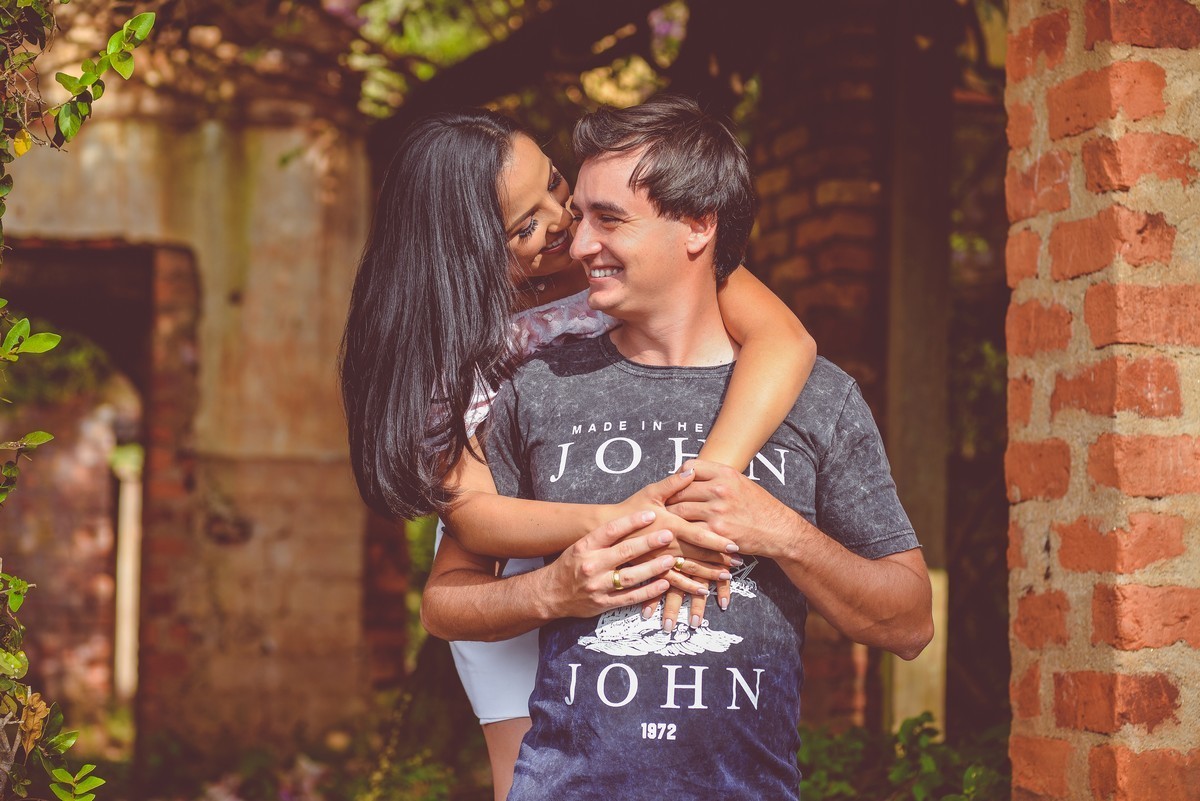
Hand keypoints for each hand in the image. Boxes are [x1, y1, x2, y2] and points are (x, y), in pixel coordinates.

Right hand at [538, 511, 677, 619]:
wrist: (550, 594)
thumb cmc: (570, 565)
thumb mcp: (580, 546)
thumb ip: (603, 538)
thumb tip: (632, 522)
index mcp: (584, 547)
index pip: (610, 530)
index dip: (632, 522)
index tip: (650, 514)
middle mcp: (590, 565)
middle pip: (624, 552)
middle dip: (649, 543)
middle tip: (668, 534)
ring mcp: (597, 586)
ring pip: (630, 576)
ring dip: (653, 568)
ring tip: (670, 559)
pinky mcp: (603, 603)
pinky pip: (630, 597)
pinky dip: (648, 591)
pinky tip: (663, 583)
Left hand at [666, 459, 801, 558]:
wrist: (777, 529)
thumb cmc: (757, 505)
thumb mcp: (739, 481)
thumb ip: (714, 476)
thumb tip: (686, 473)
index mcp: (725, 473)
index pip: (689, 466)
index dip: (678, 476)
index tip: (673, 485)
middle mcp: (720, 489)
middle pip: (680, 489)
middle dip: (668, 498)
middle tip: (659, 505)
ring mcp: (717, 511)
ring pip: (680, 510)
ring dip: (670, 516)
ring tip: (664, 520)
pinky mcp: (717, 532)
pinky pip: (690, 531)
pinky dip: (681, 533)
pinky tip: (676, 535)